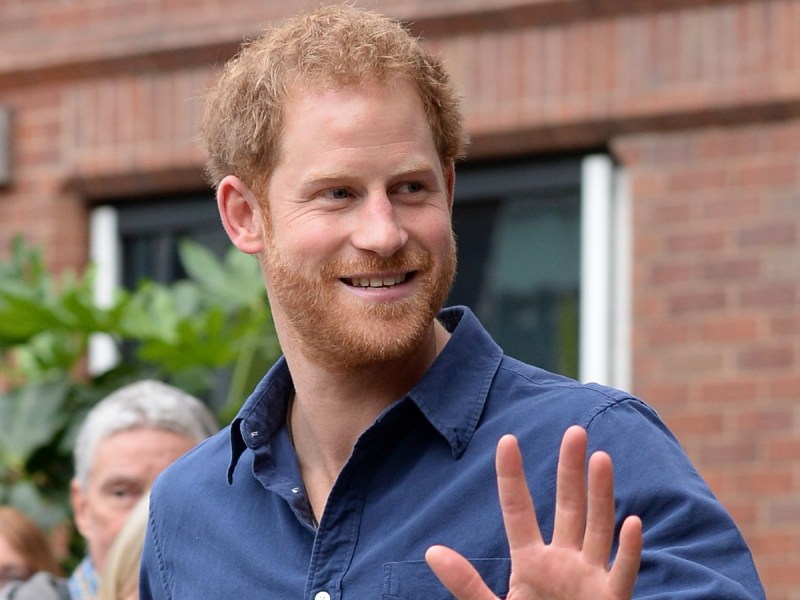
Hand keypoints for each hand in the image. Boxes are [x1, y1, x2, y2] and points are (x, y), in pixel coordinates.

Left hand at [425, 426, 642, 599]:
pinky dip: (628, 551)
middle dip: (571, 471)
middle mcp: (563, 562)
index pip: (519, 510)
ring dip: (601, 495)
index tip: (507, 441)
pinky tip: (632, 523)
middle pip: (568, 507)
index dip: (512, 476)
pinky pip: (621, 574)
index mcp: (531, 562)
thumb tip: (432, 552)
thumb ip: (466, 584)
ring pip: (597, 529)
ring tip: (601, 458)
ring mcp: (589, 580)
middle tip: (574, 431)